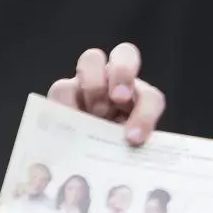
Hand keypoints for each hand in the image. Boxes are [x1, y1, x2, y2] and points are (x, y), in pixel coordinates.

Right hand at [47, 42, 165, 145]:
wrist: (82, 158)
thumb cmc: (111, 152)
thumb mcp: (125, 151)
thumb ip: (131, 146)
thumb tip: (131, 151)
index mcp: (139, 100)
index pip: (150, 98)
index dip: (145, 114)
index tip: (135, 138)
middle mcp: (116, 83)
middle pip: (125, 54)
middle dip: (123, 74)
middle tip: (119, 99)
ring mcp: (89, 82)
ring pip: (92, 59)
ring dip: (94, 84)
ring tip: (94, 112)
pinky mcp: (64, 91)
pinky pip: (63, 87)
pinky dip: (66, 104)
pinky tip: (70, 123)